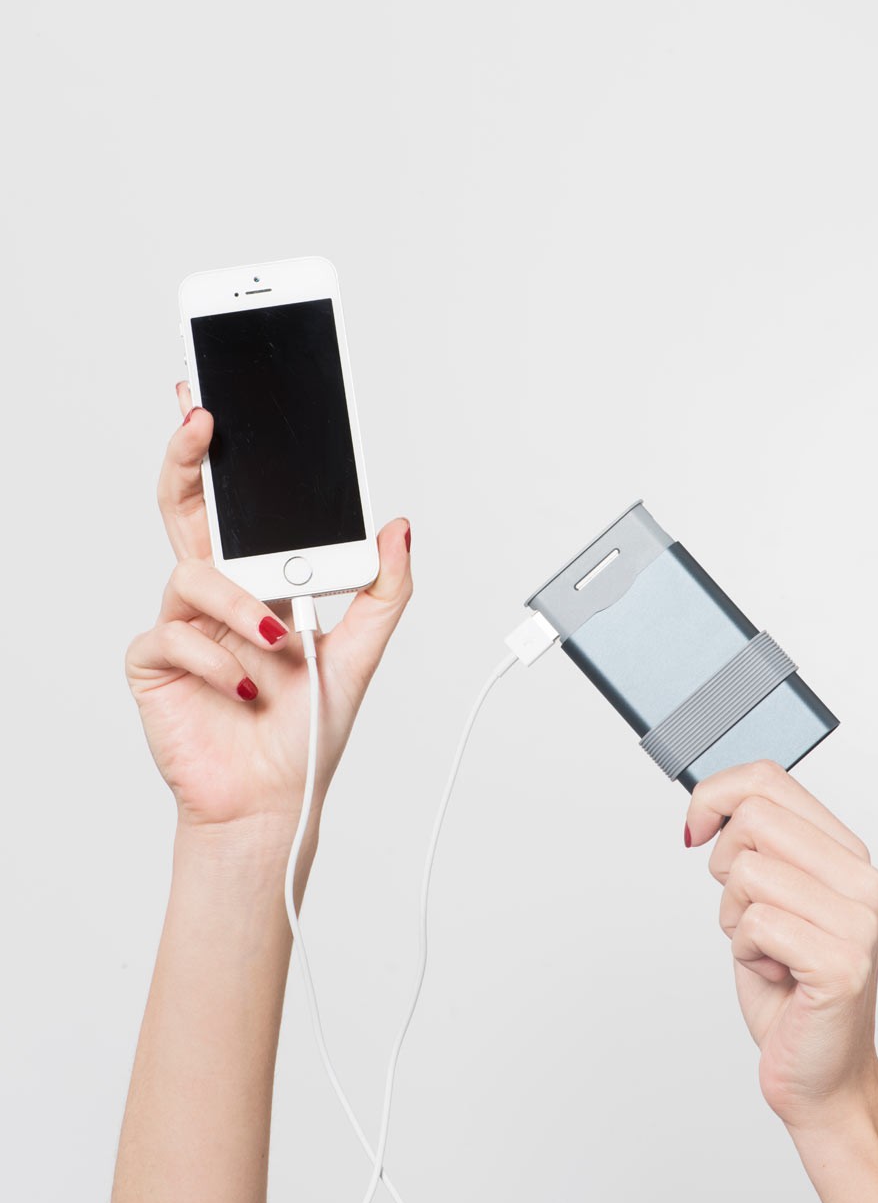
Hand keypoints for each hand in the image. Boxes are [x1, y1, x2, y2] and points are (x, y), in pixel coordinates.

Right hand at [125, 385, 412, 839]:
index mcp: (257, 582)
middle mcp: (216, 595)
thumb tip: (398, 525)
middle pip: (187, 510)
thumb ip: (383, 589)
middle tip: (202, 421)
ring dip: (241, 610)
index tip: (216, 401)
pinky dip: (217, 661)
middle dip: (190, 459)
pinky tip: (246, 688)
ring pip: (192, 577)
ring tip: (278, 648)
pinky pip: (172, 636)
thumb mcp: (362, 651)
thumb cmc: (308, 728)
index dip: (220, 454)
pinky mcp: (154, 665)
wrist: (274, 801)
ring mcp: (182, 627)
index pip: (234, 506)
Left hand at [684, 760, 877, 1132]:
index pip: (768, 779)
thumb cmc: (788, 981)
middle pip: (753, 817)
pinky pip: (755, 923)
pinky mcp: (841, 963)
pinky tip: (773, 972)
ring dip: (734, 916)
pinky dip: (744, 951)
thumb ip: (755, 842)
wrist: (821, 1071)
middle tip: (744, 908)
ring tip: (764, 947)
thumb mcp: (768, 894)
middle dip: (723, 863)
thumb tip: (706, 800)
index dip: (715, 795)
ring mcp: (857, 922)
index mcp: (845, 852)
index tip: (698, 828)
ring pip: (748, 872)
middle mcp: (861, 879)